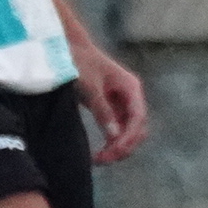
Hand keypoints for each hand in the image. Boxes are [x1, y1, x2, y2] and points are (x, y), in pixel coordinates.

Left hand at [71, 41, 149, 164]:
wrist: (69, 48)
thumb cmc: (80, 62)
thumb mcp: (90, 86)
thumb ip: (102, 110)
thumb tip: (114, 135)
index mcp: (131, 88)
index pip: (138, 118)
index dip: (128, 138)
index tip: (113, 151)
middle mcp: (131, 97)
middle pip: (137, 129)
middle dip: (124, 146)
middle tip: (103, 159)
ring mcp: (123, 103)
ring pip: (129, 132)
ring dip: (118, 147)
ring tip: (100, 159)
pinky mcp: (112, 108)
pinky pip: (118, 130)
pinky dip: (112, 142)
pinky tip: (101, 151)